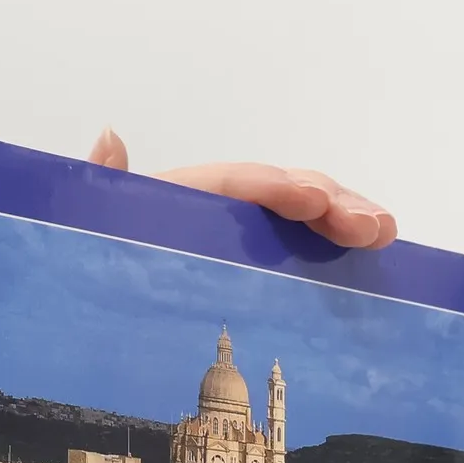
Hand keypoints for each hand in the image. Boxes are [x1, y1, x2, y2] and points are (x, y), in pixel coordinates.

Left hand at [88, 128, 395, 250]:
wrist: (79, 326)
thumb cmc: (81, 277)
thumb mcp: (84, 236)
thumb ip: (95, 193)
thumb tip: (109, 136)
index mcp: (177, 201)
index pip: (234, 185)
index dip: (275, 187)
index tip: (309, 200)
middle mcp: (215, 215)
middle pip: (282, 193)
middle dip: (331, 202)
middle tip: (372, 227)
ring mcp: (237, 245)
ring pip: (301, 221)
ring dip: (346, 220)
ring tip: (384, 234)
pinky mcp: (252, 277)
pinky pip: (298, 255)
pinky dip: (336, 251)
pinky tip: (372, 258)